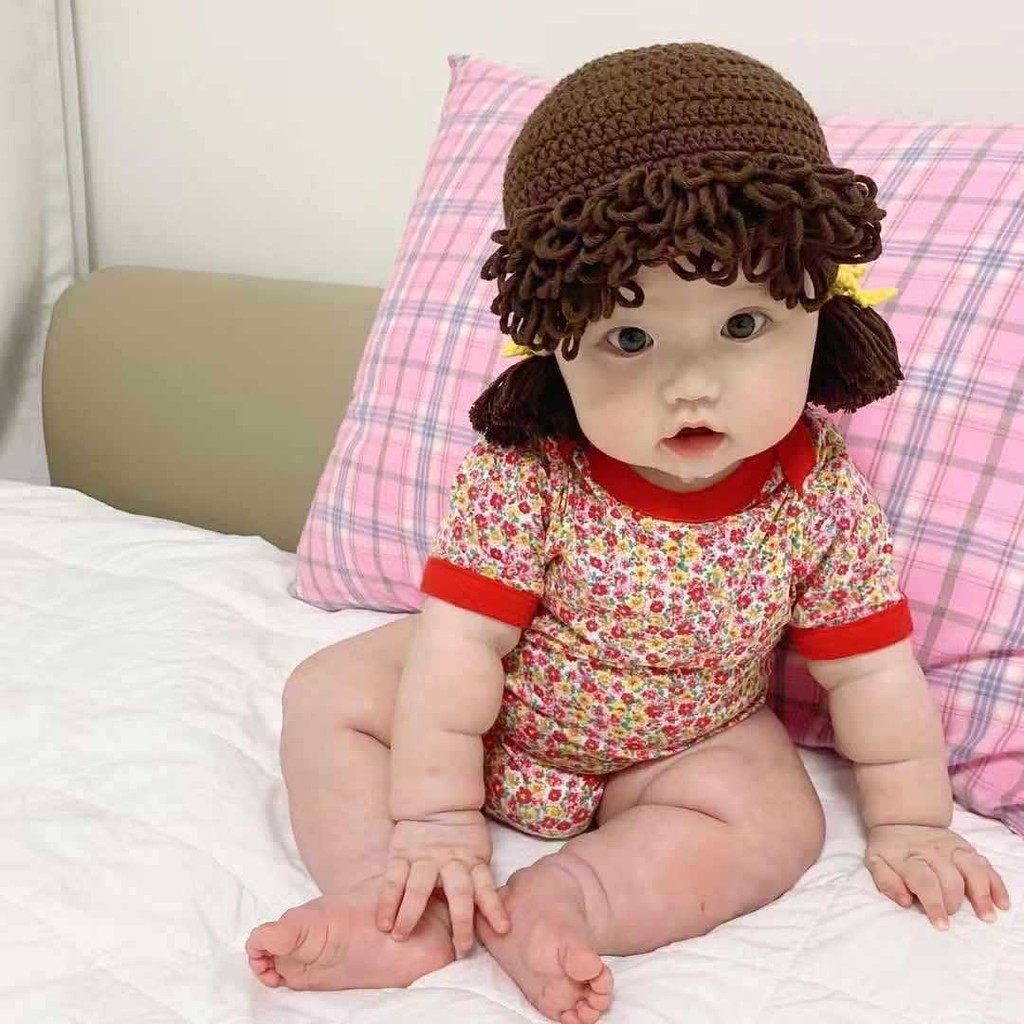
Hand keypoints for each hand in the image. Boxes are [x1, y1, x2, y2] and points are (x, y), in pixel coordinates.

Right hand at [378, 809, 509, 952]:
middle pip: (458, 892)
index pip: (486, 887)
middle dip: (461, 920)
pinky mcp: (402, 854)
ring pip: (419, 886)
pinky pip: (393, 879)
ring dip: (411, 912)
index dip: (495, 908)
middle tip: (462, 947)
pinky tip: (383, 922)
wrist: (437, 800)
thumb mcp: (476, 850)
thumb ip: (476, 875)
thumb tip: (485, 912)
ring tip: (401, 935)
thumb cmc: (461, 834)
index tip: (503, 929)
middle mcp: (450, 862)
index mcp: (472, 861)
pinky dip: (387, 901)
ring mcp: (425, 858)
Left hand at [865, 823, 1011, 928]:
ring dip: (981, 894)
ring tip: (986, 916)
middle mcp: (932, 851)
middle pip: (951, 879)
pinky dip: (996, 884)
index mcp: (908, 857)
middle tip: (950, 916)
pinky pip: (985, 865)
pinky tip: (1001, 903)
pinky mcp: (966, 848)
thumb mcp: (876, 862)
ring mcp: (951, 848)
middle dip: (953, 903)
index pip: (924, 881)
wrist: (903, 821)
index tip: (942, 924)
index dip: (934, 904)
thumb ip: (886, 881)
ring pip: (972, 869)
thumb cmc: (889, 849)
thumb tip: (905, 901)